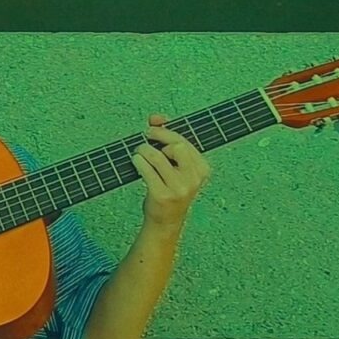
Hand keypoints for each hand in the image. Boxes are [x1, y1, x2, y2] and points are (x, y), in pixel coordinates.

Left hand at [131, 113, 210, 227]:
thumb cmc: (170, 186)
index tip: (152, 127)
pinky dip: (138, 161)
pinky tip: (136, 161)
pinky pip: (146, 169)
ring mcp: (179, 188)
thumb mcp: (176, 164)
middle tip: (146, 139)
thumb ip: (168, 139)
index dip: (165, 130)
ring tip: (139, 153)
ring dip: (143, 150)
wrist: (166, 220)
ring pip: (157, 156)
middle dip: (158, 138)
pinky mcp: (162, 195)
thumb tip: (156, 118)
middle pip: (176, 146)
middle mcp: (194, 179)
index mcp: (202, 169)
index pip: (184, 141)